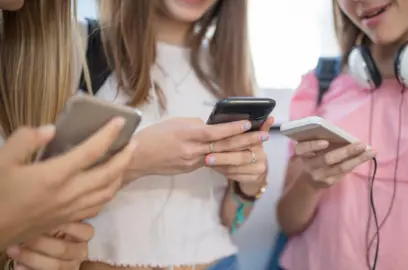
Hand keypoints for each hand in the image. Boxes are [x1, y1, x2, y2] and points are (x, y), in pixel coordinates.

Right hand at [0, 118, 135, 249]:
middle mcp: (69, 193)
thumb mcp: (2, 161)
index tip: (119, 121)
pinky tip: (108, 184)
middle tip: (134, 143)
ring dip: (120, 175)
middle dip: (125, 156)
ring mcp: (71, 209)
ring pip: (108, 192)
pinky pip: (97, 206)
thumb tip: (51, 130)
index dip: (108, 135)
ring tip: (125, 160)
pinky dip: (109, 193)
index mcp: (54, 176)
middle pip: (108, 174)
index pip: (91, 151)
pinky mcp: (68, 219)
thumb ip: (25, 141)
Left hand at [6, 223, 92, 269]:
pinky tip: (18, 265)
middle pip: (64, 249)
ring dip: (32, 258)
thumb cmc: (53, 232)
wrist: (49, 250)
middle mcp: (80, 252)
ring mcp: (69, 266)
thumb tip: (49, 206)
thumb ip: (59, 218)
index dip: (70, 226)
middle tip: (26, 237)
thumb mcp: (59, 223)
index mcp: (83, 237)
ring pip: (55, 266)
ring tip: (14, 250)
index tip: (51, 220)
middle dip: (42, 243)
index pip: (86, 232)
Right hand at [126, 117, 251, 177]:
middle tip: (264, 136)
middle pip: (224, 146)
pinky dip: (224, 158)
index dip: (233, 128)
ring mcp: (192, 163)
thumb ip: (196, 125)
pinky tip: (237, 155)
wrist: (137, 158)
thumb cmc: (154, 135)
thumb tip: (211, 127)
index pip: (215, 132)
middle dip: (246, 141)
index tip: (249, 123)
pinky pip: (210, 163)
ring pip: (220, 157)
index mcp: (187, 135)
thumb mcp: (176, 123)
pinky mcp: (190, 170)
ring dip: (240, 152)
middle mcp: (192, 151)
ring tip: (257, 148)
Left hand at [205, 117, 274, 193]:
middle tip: (207, 157)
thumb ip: (257, 127)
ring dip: (220, 165)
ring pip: (235, 168)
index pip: (246, 140)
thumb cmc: (249, 151)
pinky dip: (222, 171)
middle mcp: (262, 156)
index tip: (218, 139)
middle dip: (222, 157)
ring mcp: (259, 169)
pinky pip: (234, 175)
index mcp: (260, 142)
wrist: (256, 174)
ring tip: (206, 161)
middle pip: (240, 156)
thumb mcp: (251, 138)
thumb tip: (270, 117)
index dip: (233, 139)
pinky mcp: (253, 179)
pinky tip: (213, 167)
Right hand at [295, 140, 375, 187]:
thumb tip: (341, 134)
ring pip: (340, 167)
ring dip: (357, 159)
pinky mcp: (329, 182)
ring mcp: (320, 176)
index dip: (313, 145)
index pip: (302, 148)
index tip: (325, 142)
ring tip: (371, 151)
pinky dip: (356, 162)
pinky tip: (367, 156)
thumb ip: (318, 140)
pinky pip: (345, 171)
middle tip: (361, 144)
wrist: (307, 182)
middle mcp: (309, 165)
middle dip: (346, 151)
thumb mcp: (308, 149)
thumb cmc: (311, 157)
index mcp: (302, 153)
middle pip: (327, 159)